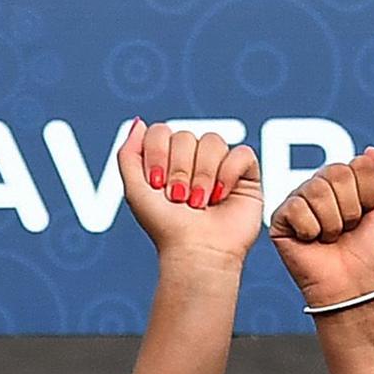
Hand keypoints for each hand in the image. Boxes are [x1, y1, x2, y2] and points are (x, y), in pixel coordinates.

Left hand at [112, 124, 263, 267]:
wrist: (196, 252)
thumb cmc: (166, 227)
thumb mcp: (134, 191)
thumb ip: (128, 155)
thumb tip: (139, 122)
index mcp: (167, 160)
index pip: (161, 131)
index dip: (157, 155)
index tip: (156, 185)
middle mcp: (193, 159)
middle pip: (186, 135)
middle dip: (179, 170)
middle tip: (179, 199)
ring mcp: (220, 165)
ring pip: (213, 141)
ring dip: (202, 176)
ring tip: (200, 202)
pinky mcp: (246, 175)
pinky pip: (242, 153)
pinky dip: (229, 174)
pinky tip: (221, 196)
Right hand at [273, 149, 373, 311]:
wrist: (361, 285)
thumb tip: (371, 151)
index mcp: (354, 178)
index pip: (362, 162)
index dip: (372, 191)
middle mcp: (327, 184)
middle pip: (337, 172)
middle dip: (352, 206)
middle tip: (353, 227)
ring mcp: (303, 200)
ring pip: (317, 189)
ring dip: (333, 221)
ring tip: (335, 236)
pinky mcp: (282, 218)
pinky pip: (295, 207)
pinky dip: (311, 229)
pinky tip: (315, 241)